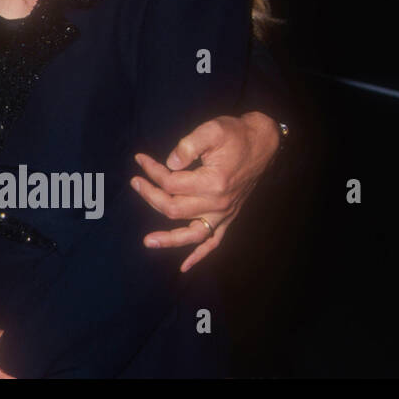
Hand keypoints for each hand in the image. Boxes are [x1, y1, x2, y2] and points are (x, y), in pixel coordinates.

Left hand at [131, 111, 280, 271]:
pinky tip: (184, 267)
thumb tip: (169, 164)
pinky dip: (199, 255)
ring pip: (192, 234)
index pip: (170, 182)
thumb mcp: (211, 130)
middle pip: (174, 208)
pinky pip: (214, 242)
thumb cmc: (235, 134)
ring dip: (169, 239)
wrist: (262, 143)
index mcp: (213, 182)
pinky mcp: (229, 217)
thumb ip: (188, 145)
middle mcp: (219, 203)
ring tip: (148, 242)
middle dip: (150, 196)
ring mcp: (225, 213)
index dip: (152, 171)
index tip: (140, 159)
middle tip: (135, 183)